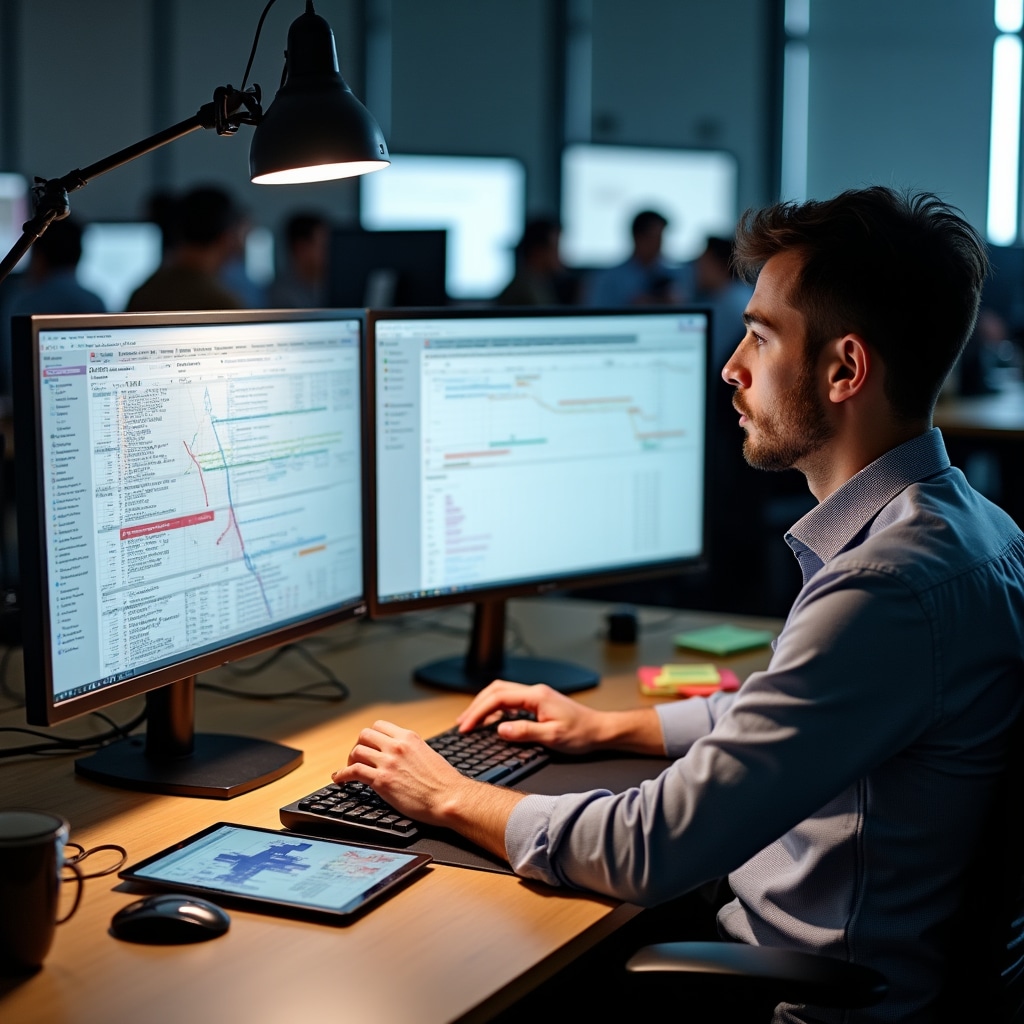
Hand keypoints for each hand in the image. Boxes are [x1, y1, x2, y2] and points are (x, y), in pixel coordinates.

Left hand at [334, 720, 467, 827]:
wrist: (449, 798)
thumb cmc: (443, 781)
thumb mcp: (428, 754)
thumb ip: (411, 750)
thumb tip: (400, 754)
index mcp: (409, 738)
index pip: (379, 726)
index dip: (371, 736)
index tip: (369, 745)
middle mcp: (397, 746)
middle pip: (364, 735)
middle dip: (358, 746)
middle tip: (358, 758)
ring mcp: (388, 762)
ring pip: (357, 751)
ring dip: (350, 760)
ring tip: (349, 769)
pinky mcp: (382, 781)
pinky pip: (353, 771)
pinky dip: (342, 774)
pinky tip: (339, 779)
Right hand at [455, 680, 606, 755]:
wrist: (601, 730)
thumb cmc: (582, 734)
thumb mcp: (553, 737)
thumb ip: (525, 732)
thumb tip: (500, 730)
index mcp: (536, 696)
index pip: (498, 698)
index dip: (478, 712)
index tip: (466, 726)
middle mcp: (534, 692)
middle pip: (496, 690)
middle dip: (476, 706)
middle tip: (462, 724)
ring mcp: (536, 696)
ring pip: (501, 693)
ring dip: (484, 705)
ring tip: (470, 721)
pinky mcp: (538, 703)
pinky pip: (510, 701)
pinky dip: (495, 708)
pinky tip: (490, 721)